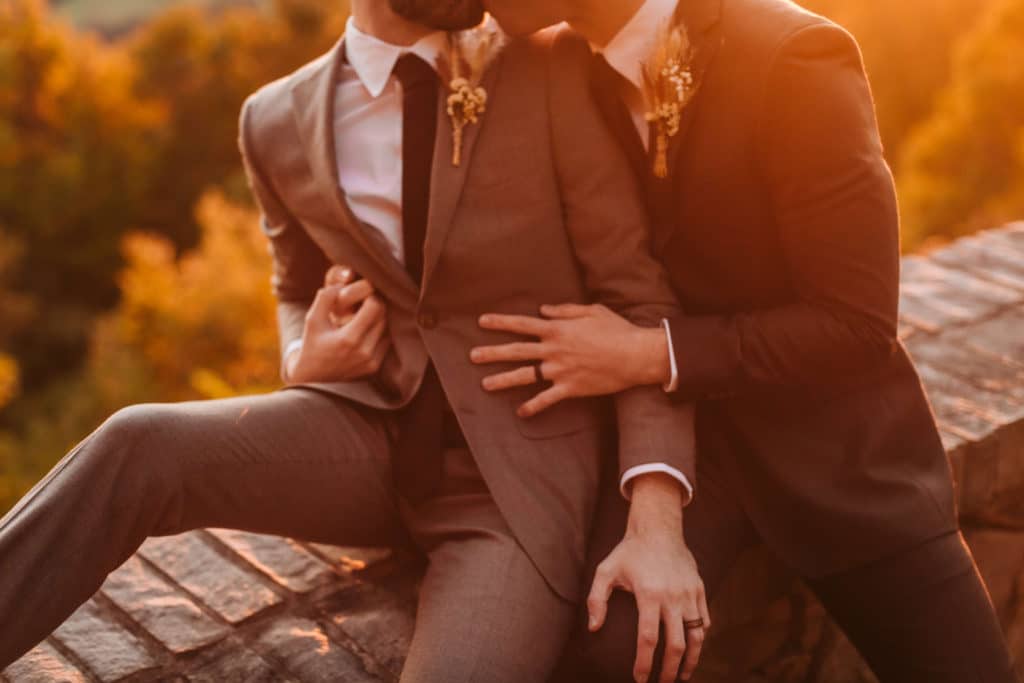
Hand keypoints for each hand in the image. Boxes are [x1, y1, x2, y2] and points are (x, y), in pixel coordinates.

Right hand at [287, 275, 389, 383]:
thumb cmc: (312, 344)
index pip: (375, 307)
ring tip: (366, 314)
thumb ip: (326, 298)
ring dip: (379, 319)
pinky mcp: (374, 367)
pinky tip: (367, 328)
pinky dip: (379, 333)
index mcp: (348, 339)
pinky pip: (386, 343)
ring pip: (387, 329)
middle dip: (376, 305)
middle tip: (365, 301)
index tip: (363, 293)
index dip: (371, 296)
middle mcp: (364, 352)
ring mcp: (371, 362)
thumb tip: (344, 283)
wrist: (312, 378)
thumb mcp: (313, 319)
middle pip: (384, 317)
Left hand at [470, 303, 670, 417]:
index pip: (522, 324)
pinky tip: (520, 413)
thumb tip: (543, 309)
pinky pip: (547, 399)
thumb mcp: (592, 310)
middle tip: (472, 355)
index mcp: (558, 329)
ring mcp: (560, 370)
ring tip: (485, 384)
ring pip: (525, 376)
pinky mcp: (570, 388)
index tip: (482, 321)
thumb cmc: (617, 330)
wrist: (635, 355)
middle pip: (516, 351)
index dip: (501, 322)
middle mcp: (554, 349)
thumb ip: (565, 310)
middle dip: (492, 353)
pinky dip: (533, 407)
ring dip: (503, 379)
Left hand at [588, 475, 709, 682]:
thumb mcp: (605, 570)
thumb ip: (596, 599)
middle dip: (669, 671)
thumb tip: (593, 628)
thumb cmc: (629, 551)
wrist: (658, 528)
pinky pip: (704, 620)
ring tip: (682, 675)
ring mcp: (689, 594)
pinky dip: (700, 638)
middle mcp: (673, 596)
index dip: (644, 663)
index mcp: (649, 593)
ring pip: (696, 636)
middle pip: (676, 645)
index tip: (639, 679)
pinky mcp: (699, 589)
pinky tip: (691, 649)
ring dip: (691, 660)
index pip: (648, 639)